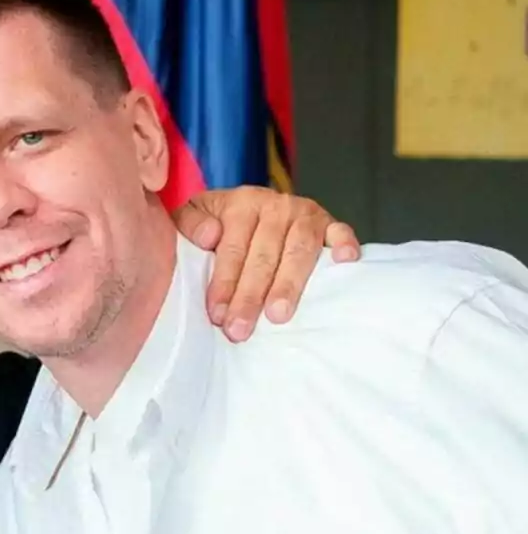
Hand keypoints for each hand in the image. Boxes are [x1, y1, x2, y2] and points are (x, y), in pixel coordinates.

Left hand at [173, 186, 359, 341]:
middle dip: (250, 296)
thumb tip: (209, 236)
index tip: (217, 314)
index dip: (224, 283)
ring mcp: (305, 214)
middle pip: (264, 255)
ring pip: (299, 251)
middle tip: (240, 329)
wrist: (245, 208)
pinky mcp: (329, 223)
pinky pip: (341, 231)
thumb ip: (190, 224)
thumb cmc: (216, 223)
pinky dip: (344, 244)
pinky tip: (344, 261)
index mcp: (240, 204)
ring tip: (278, 316)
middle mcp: (275, 206)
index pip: (233, 249)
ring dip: (289, 285)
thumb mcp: (191, 217)